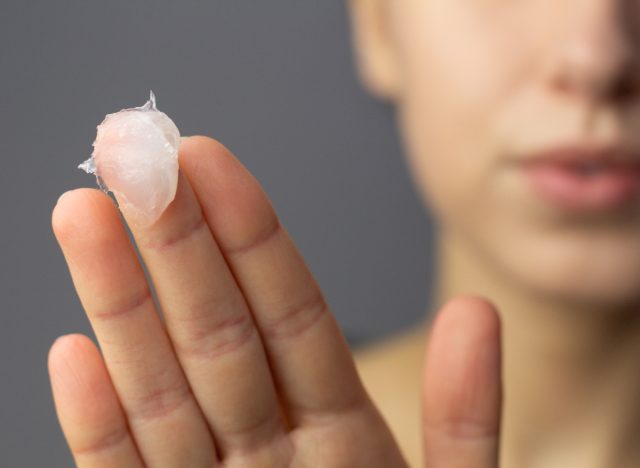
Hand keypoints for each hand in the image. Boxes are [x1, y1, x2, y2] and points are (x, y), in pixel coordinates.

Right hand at [48, 136, 501, 466]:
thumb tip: (478, 312)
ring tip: (85, 216)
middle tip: (130, 156)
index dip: (249, 233)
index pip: (290, 312)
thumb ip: (469, 420)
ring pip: (160, 390)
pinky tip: (70, 353)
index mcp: (342, 435)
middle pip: (215, 332)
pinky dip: (96, 424)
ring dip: (118, 305)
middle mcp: (268, 452)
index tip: (208, 158)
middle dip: (172, 244)